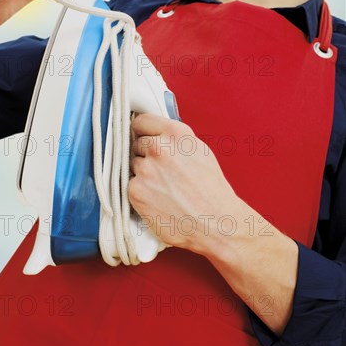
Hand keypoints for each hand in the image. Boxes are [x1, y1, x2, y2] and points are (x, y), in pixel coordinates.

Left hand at [129, 113, 237, 253]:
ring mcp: (145, 168)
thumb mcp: (200, 152)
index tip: (141, 137)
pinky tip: (157, 199)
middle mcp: (159, 147)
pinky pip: (130, 185)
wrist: (215, 223)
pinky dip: (140, 192)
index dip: (142, 131)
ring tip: (163, 187)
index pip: (142, 121)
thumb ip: (176, 140)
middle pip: (136, 144)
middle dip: (145, 155)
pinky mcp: (136, 190)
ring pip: (133, 165)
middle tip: (161, 171)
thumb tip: (158, 135)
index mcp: (176, 134)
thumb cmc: (212, 191)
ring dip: (142, 174)